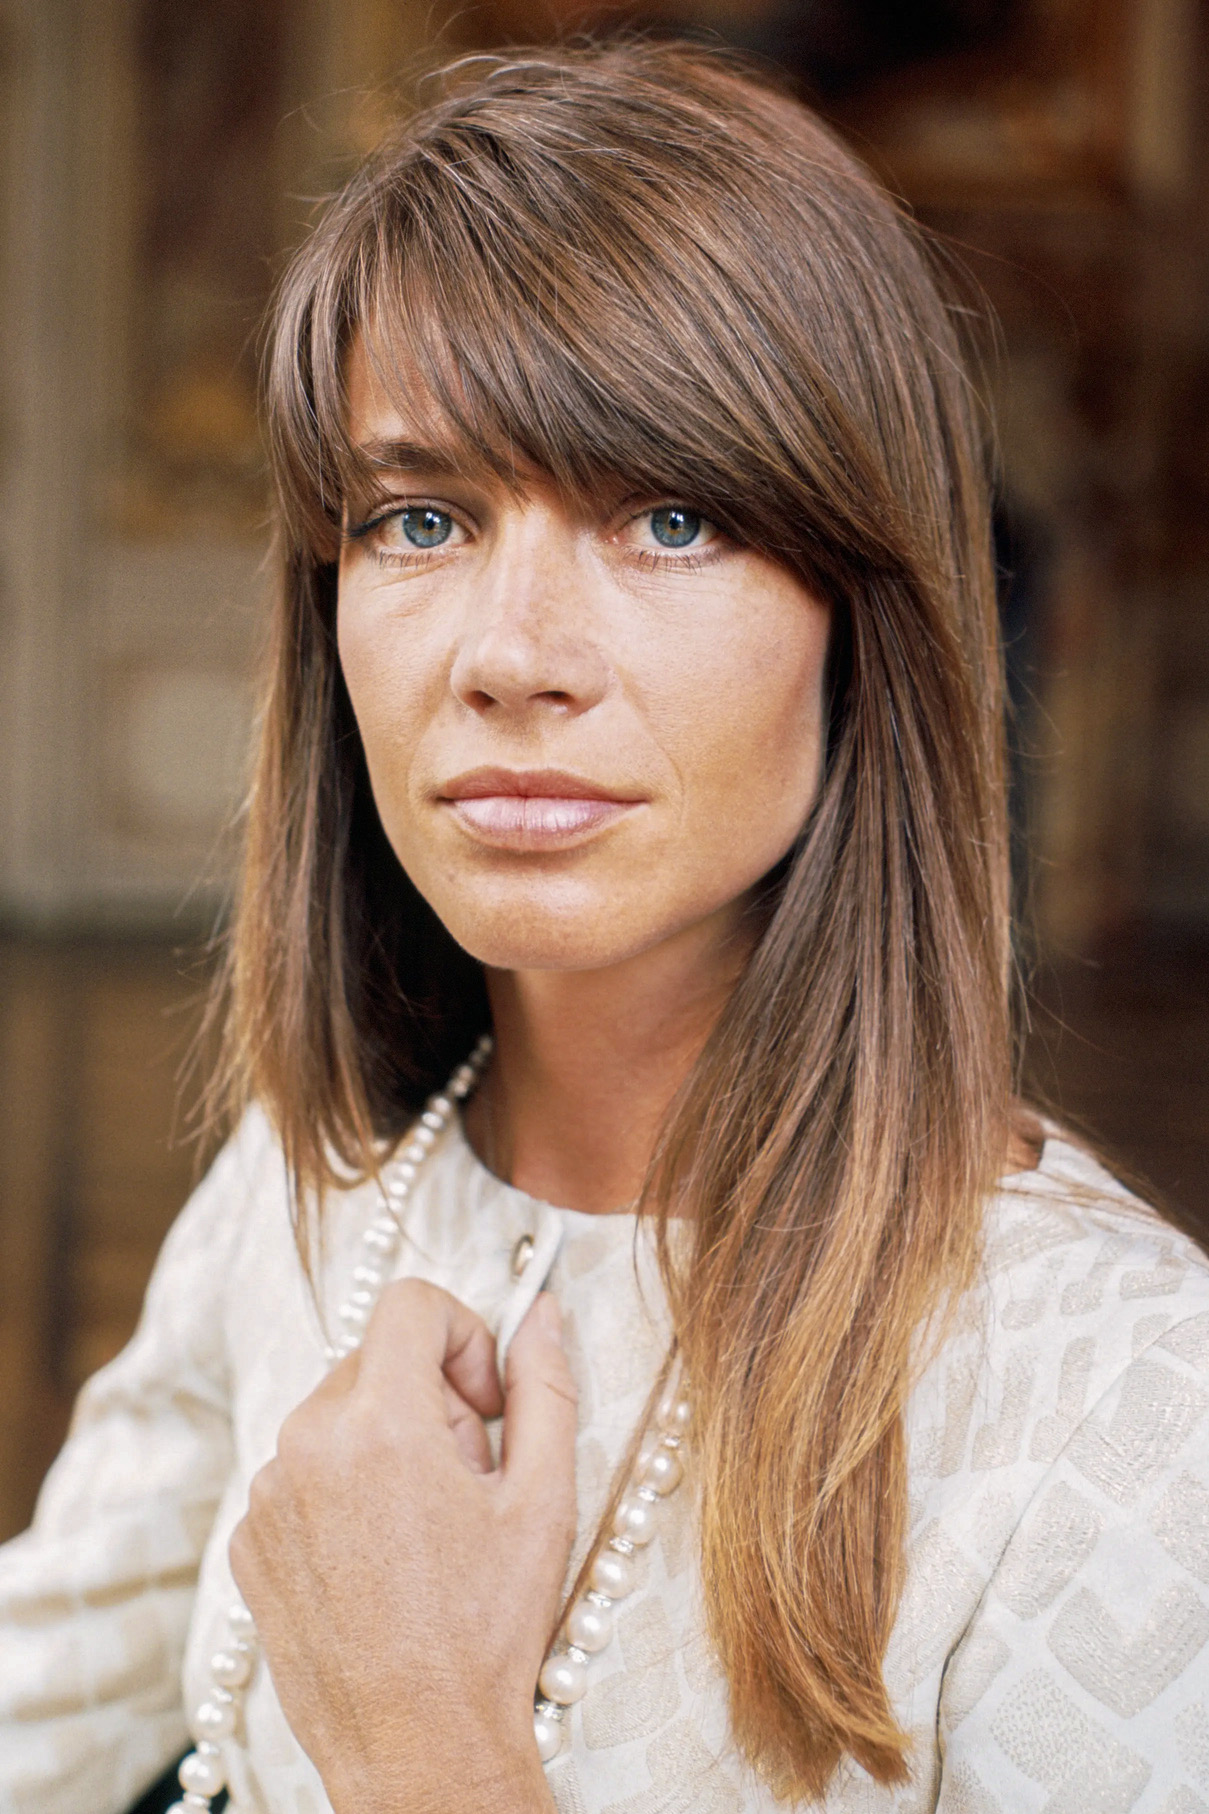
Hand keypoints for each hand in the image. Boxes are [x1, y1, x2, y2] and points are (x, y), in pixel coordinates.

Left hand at [229, 1282, 577, 1813]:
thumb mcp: (542, 1500)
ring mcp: (266, 1497)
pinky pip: (299, 1474)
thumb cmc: (486, 1632)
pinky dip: (343, 1492)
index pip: (411, 1303)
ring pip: (337, 1416)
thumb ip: (544, 1386)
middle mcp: (305, 1445)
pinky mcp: (246, 1543)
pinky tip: (382, 1560)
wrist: (417, 1750)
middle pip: (376, 1359)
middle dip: (431, 1397)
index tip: (488, 1398)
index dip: (465, 1334)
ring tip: (427, 1528)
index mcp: (380, 1423)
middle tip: (470, 1477)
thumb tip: (541, 1311)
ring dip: (387, 1443)